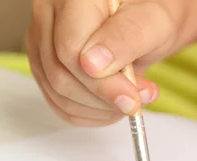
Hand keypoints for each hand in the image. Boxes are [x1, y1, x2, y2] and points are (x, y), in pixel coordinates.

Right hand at [26, 0, 180, 125]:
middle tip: (136, 100)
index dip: (101, 83)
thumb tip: (92, 65)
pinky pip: (57, 101)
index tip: (131, 99)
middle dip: (102, 98)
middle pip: (60, 73)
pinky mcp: (44, 63)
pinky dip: (89, 112)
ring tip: (129, 99)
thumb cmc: (152, 13)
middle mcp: (48, 12)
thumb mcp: (155, 21)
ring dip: (98, 109)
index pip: (70, 49)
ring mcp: (41, 39)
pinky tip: (111, 105)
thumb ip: (126, 38)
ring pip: (57, 91)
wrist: (145, 20)